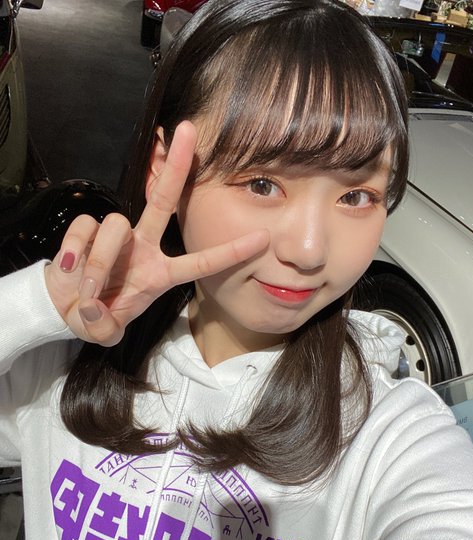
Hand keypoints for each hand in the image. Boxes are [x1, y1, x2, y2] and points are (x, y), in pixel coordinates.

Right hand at [44, 121, 268, 345]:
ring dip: (100, 263)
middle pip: (163, 200)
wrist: (65, 306)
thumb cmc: (96, 316)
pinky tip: (70, 268)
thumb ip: (103, 330)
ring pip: (115, 226)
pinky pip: (84, 230)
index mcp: (160, 274)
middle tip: (190, 129)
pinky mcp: (87, 229)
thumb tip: (93, 311)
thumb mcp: (104, 332)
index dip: (230, 252)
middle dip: (177, 166)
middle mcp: (143, 248)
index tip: (263, 238)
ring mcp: (117, 236)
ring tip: (89, 291)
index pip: (201, 263)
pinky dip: (75, 253)